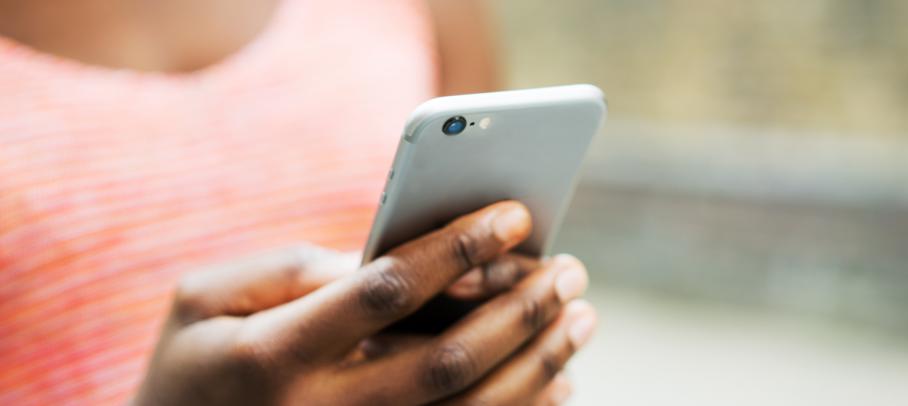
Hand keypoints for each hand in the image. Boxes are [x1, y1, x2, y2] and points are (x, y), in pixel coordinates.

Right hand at [133, 201, 596, 404]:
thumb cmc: (194, 364)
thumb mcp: (205, 301)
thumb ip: (294, 270)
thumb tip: (397, 254)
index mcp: (275, 355)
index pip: (385, 291)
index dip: (457, 248)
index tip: (514, 214)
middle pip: (447, 363)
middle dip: (520, 310)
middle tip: (570, 270)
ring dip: (539, 363)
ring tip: (581, 316)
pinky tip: (560, 376)